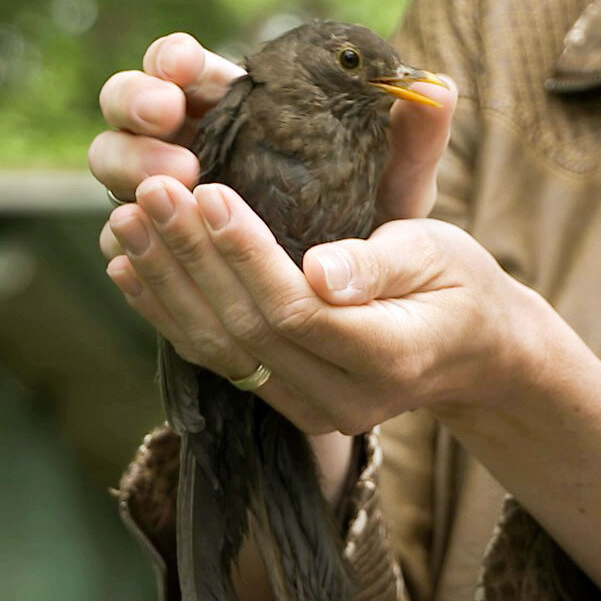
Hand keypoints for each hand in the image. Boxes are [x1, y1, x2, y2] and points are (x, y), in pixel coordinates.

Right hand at [88, 32, 456, 260]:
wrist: (359, 304)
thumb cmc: (370, 222)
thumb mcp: (397, 182)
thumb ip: (414, 137)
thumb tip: (440, 88)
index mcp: (235, 101)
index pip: (185, 63)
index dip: (173, 58)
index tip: (185, 67)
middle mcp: (188, 135)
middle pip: (128, 101)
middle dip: (136, 101)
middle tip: (166, 118)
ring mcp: (162, 190)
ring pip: (113, 159)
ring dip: (127, 162)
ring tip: (163, 185)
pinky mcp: (157, 245)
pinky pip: (120, 234)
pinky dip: (120, 236)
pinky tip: (127, 246)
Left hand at [103, 176, 556, 436]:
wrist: (474, 351)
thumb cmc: (460, 285)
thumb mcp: (440, 255)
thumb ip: (380, 265)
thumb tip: (321, 273)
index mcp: (387, 358)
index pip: (295, 310)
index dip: (244, 253)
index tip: (208, 191)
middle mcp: (342, 401)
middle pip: (246, 330)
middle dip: (191, 257)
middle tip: (148, 192)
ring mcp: (309, 410)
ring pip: (219, 349)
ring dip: (165, 282)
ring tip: (126, 221)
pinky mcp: (282, 400)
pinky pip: (215, 359)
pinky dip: (167, 310)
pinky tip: (129, 267)